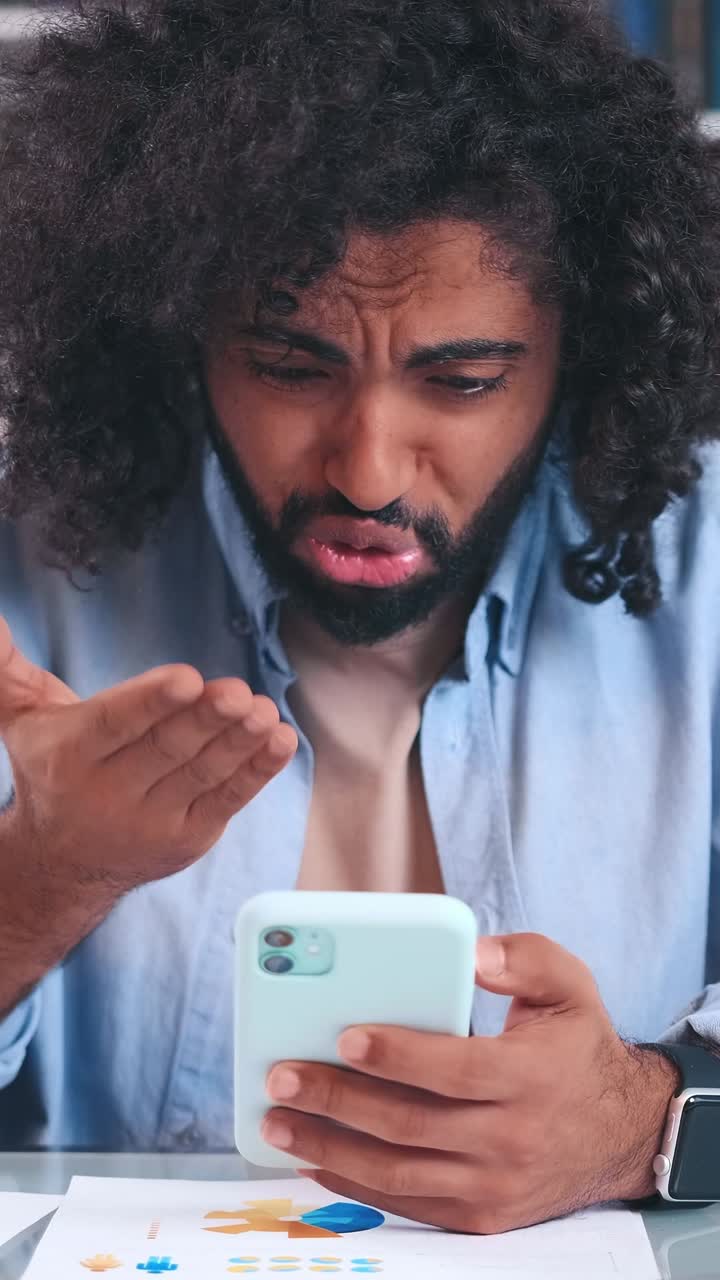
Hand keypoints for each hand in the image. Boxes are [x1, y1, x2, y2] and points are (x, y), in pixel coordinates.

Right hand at [0, 615, 296, 893]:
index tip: (188, 677)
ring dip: (238, 743)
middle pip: (166, 749)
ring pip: (202, 775)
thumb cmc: (49, 770)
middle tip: (239, 693)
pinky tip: (279, 741)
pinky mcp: (188, 839)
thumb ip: (4, 667)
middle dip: (206, 719)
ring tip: (265, 712)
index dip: (152, 702)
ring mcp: (153, 822)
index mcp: (69, 756)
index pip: (115, 725)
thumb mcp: (20, 718)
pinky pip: (227, 801)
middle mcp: (109, 793)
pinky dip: (257, 772)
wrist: (61, 866)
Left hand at [264, 933, 679, 1232]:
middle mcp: (512, 1138)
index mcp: (531, 1076)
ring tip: (278, 1121)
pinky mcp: (481, 1216)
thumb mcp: (570, 985)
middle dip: (337, 1099)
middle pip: (410, 1124)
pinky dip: (354, 1186)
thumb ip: (525, 958)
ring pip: (398, 1173)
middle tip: (282, 1076)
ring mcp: (495, 1185)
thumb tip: (473, 954)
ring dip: (329, 1147)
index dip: (397, 1056)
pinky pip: (407, 1206)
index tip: (344, 1037)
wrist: (622, 1133)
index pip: (454, 1069)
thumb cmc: (578, 1047)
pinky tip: (315, 1159)